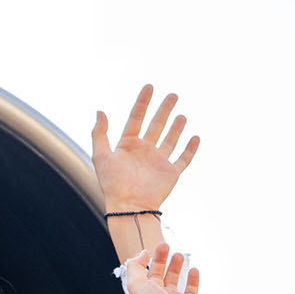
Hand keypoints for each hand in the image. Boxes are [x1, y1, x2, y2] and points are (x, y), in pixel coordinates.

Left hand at [91, 85, 199, 212]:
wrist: (128, 207)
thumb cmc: (112, 184)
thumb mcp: (101, 156)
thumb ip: (99, 134)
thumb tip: (100, 111)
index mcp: (127, 146)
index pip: (136, 119)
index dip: (142, 103)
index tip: (149, 86)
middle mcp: (144, 152)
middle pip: (156, 125)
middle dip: (164, 110)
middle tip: (172, 95)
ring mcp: (158, 162)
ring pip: (170, 140)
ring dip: (176, 127)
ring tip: (181, 115)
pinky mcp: (171, 173)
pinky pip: (183, 159)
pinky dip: (190, 149)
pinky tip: (195, 137)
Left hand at [124, 243, 199, 293]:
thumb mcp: (135, 283)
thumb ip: (135, 266)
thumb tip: (142, 254)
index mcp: (146, 291)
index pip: (146, 272)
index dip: (148, 260)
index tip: (153, 248)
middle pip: (160, 273)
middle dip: (162, 259)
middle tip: (166, 246)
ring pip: (175, 279)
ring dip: (176, 266)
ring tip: (178, 255)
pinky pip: (192, 289)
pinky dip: (193, 278)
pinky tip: (193, 269)